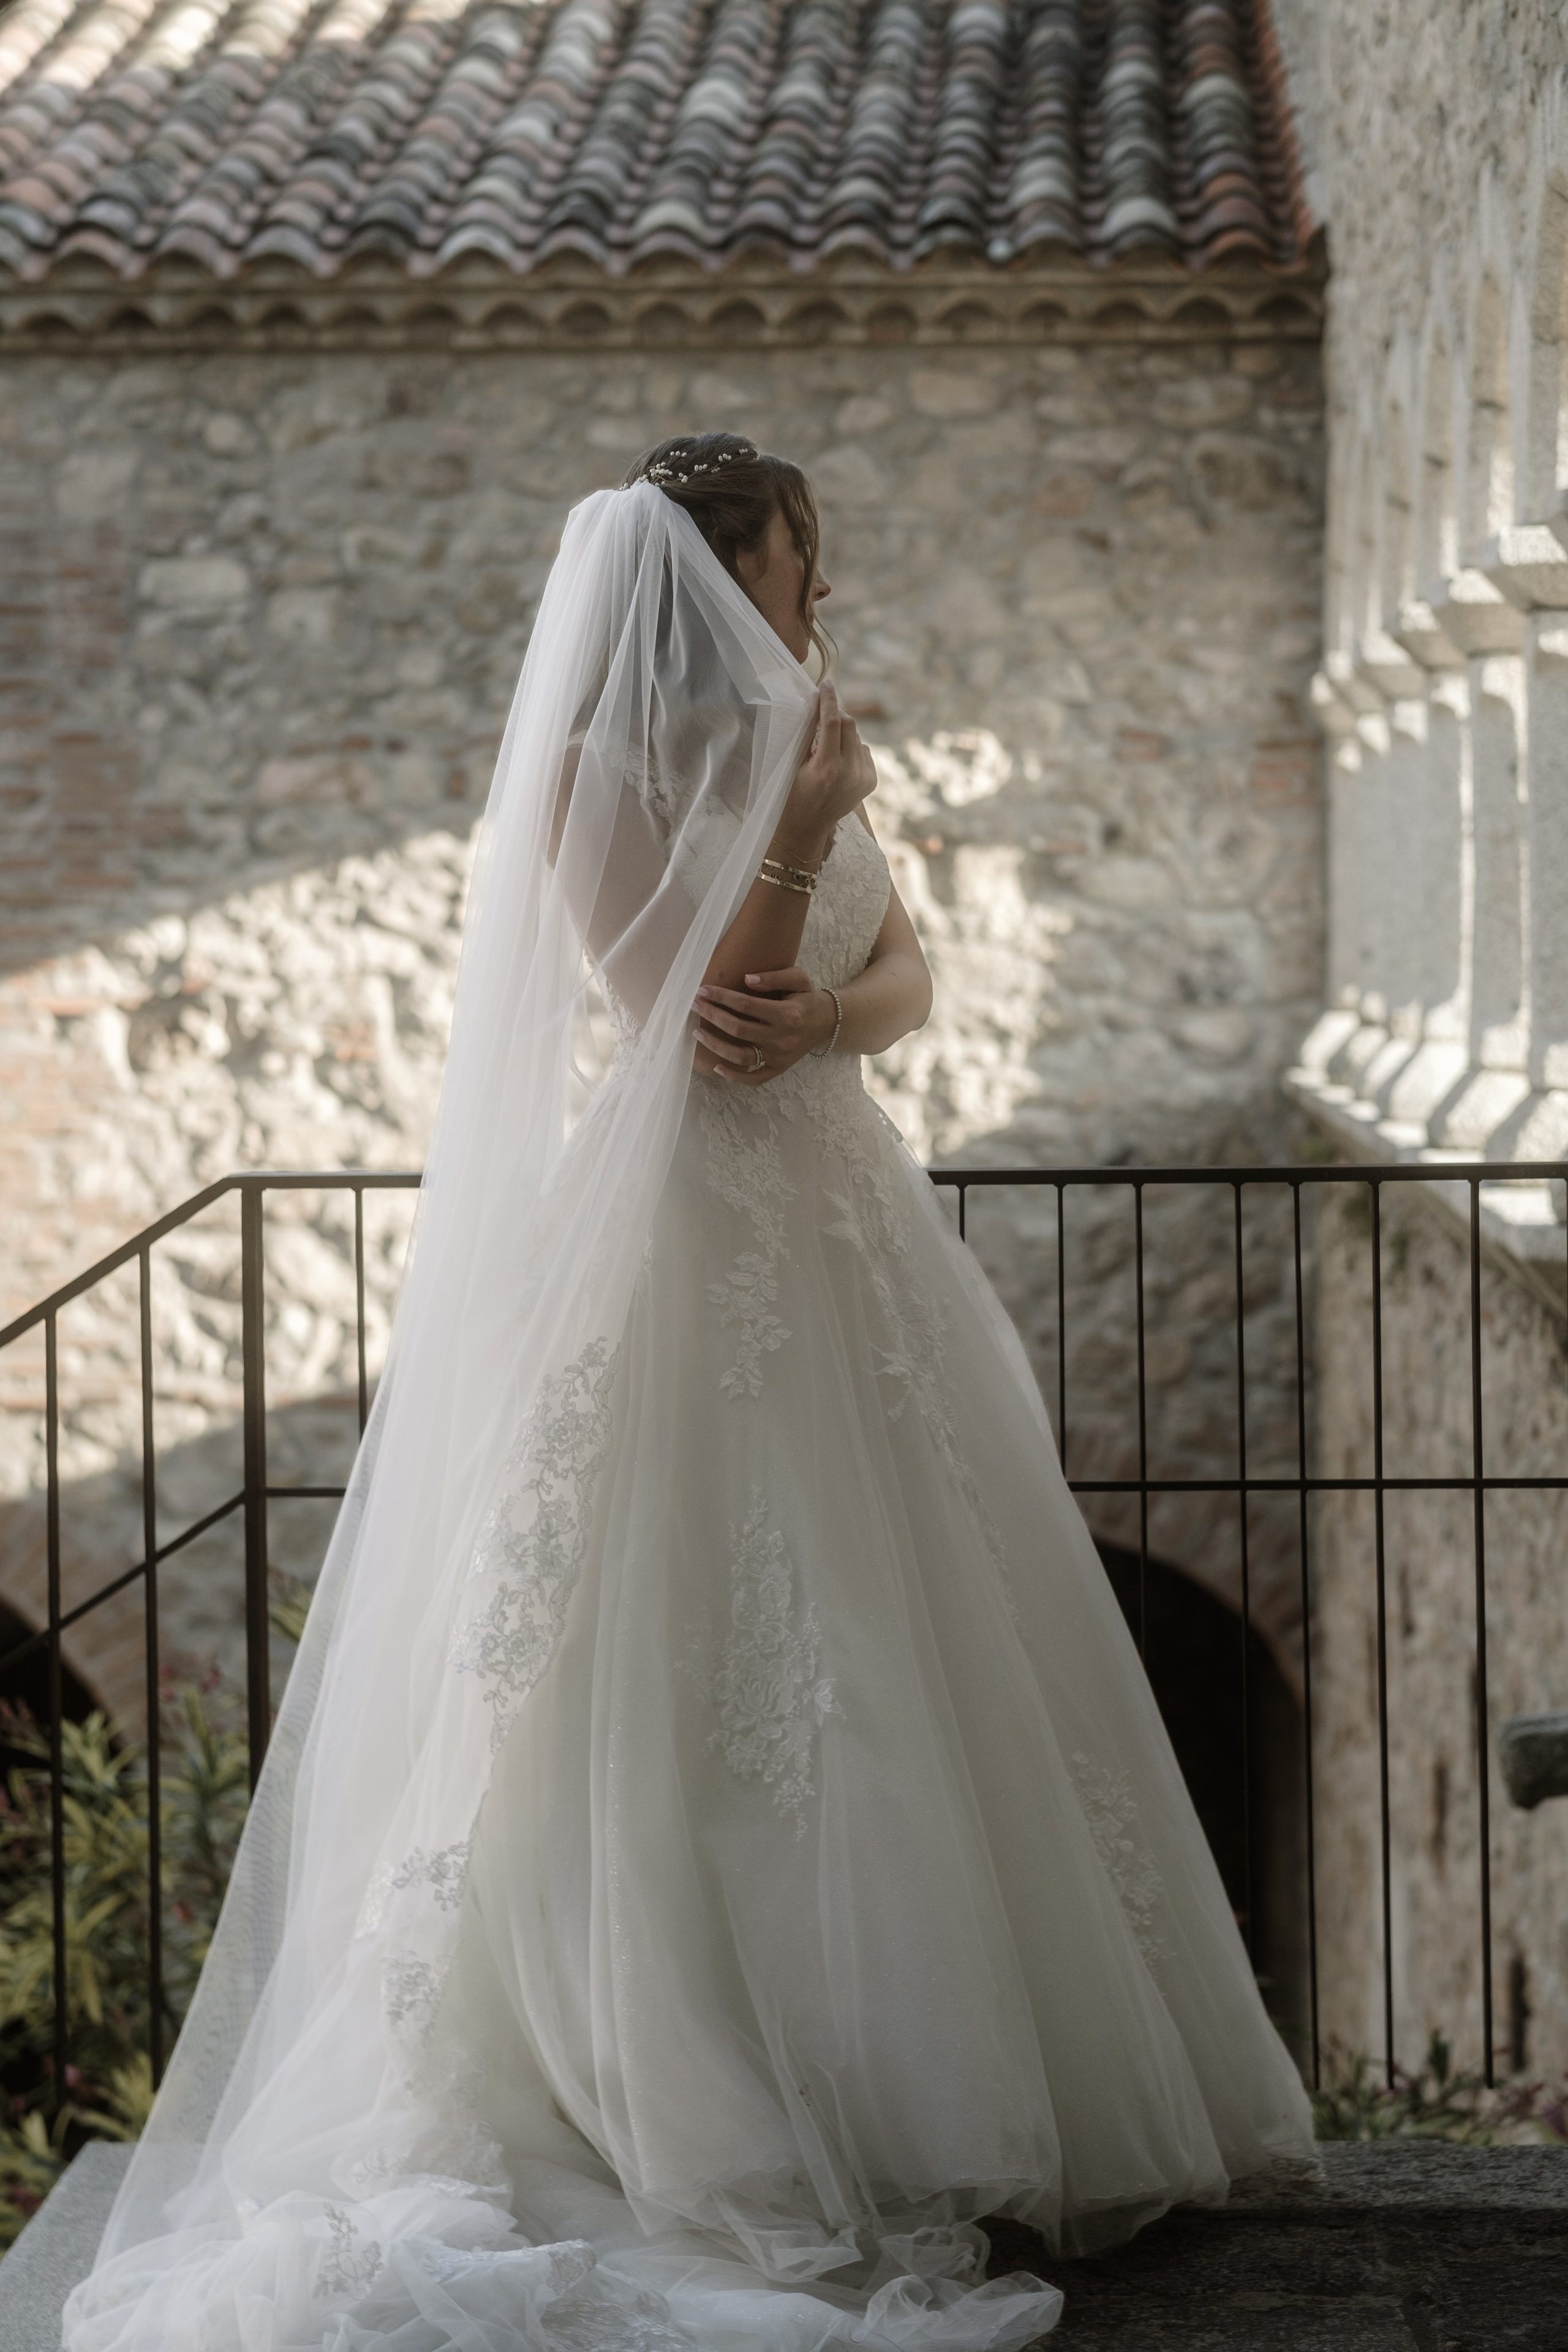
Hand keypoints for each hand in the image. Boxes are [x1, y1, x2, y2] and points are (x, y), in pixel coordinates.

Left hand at [692, 966, 836, 1085]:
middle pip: (739, 1029)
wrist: (828, 1022)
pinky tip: (717, 1067)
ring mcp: (780, 1057)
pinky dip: (735, 1077)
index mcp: (788, 1014)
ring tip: (697, 1032)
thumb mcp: (798, 979)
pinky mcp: (779, 1069)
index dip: (722, 997)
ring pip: (741, 1055)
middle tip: (695, 1005)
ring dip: (715, 1045)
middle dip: (713, 1015)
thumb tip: (747, 979)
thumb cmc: (808, 998)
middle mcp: (783, 1038)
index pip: (746, 1005)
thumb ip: (774, 977)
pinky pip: (755, 1078)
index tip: (703, 990)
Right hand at [770, 682, 876, 867]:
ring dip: (843, 734)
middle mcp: (851, 773)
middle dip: (836, 714)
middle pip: (850, 725)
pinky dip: (851, 749)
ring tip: (826, 747)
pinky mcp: (871, 781)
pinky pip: (863, 751)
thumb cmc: (790, 796)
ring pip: (858, 738)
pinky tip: (837, 761)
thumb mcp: (793, 765)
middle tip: (821, 712)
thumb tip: (817, 705)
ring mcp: (864, 778)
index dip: (829, 699)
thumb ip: (808, 735)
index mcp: (828, 769)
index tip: (826, 683)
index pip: (833, 722)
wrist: (807, 830)